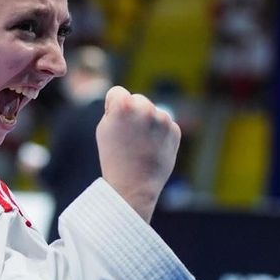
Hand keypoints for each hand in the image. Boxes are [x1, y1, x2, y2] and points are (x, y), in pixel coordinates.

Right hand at [95, 86, 180, 221]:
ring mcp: (163, 119)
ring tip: (139, 145)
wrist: (134, 186)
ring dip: (147, 123)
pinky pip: (164, 125)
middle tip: (128, 137)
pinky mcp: (175, 130)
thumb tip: (135, 100)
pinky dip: (159, 134)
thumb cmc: (114, 157)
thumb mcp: (104, 128)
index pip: (117, 92)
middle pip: (137, 99)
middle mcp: (146, 108)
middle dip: (133, 113)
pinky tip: (151, 149)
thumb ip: (117, 108)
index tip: (114, 125)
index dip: (112, 109)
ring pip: (152, 112)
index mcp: (124, 105)